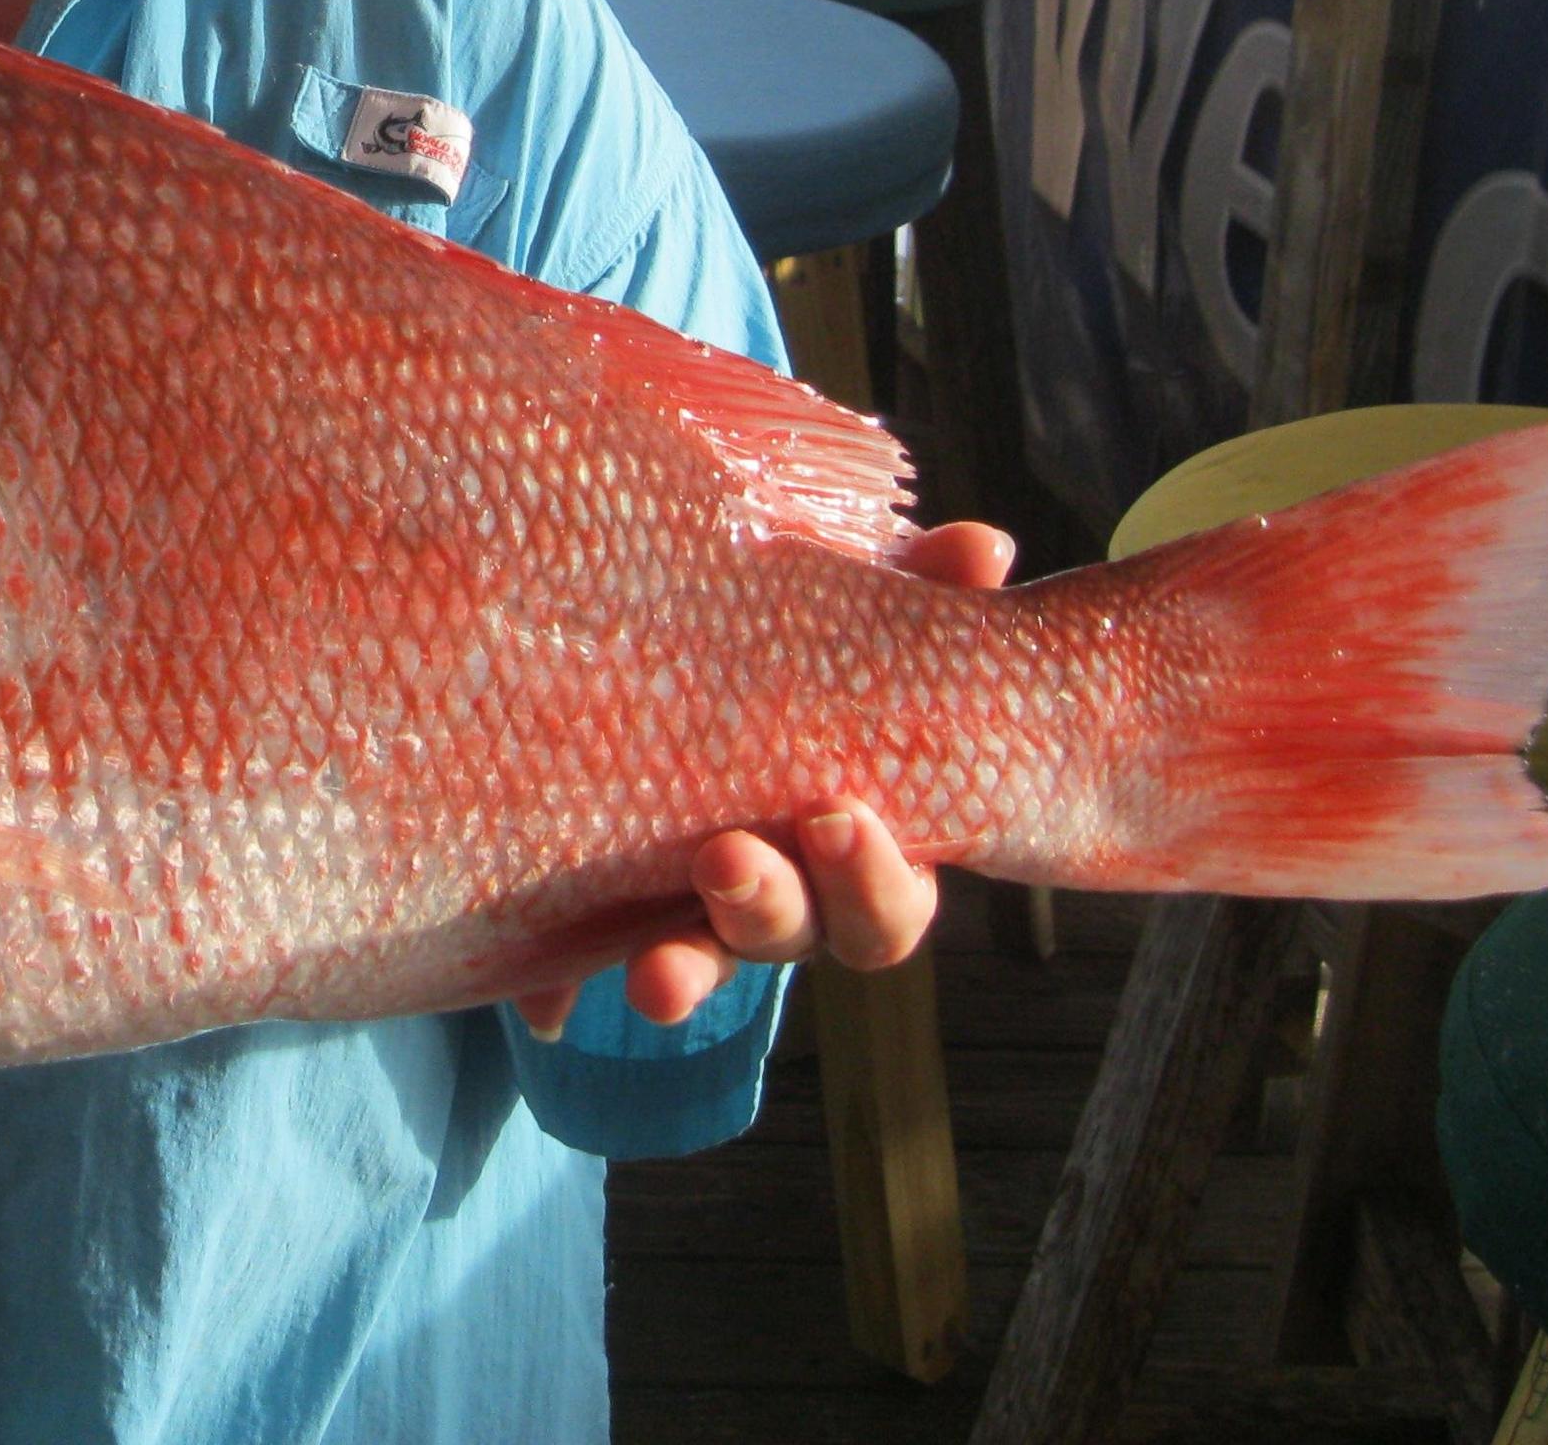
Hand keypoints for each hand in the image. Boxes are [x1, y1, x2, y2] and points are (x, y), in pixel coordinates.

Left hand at [514, 520, 1014, 1041]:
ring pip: (707, 959)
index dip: (872, 877)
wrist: (693, 670)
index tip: (835, 819)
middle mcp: (795, 900)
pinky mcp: (624, 908)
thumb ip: (927, 593)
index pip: (890, 900)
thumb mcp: (865, 623)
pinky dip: (582, 985)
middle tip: (726, 858)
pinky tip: (563, 1002)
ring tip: (655, 974)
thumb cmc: (819, 658)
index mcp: (868, 849)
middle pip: (799, 938)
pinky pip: (604, 965)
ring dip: (687, 966)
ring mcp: (709, 913)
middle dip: (768, 907)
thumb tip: (985, 545)